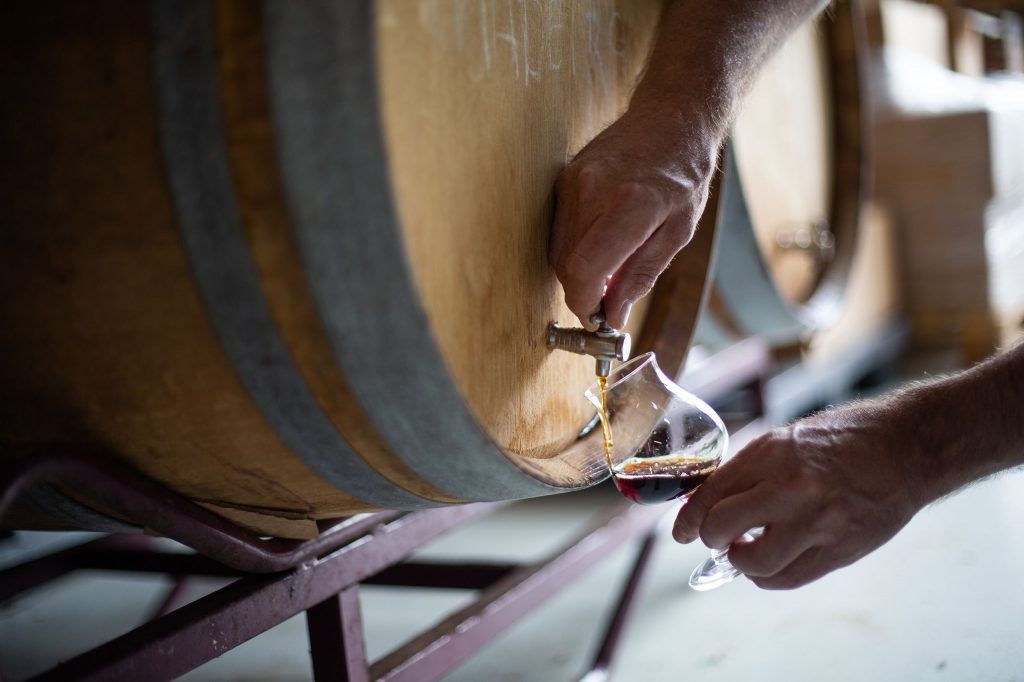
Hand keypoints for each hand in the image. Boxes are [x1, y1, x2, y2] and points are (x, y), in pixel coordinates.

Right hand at [549, 109, 717, 329]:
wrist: (671, 118)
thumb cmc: (683, 174)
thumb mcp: (678, 232)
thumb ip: (642, 275)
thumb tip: (613, 313)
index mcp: (630, 206)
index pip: (584, 270)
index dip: (585, 304)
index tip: (598, 318)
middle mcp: (593, 191)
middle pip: (566, 266)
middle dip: (583, 292)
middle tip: (608, 301)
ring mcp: (573, 182)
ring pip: (557, 251)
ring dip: (578, 272)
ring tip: (610, 271)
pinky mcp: (564, 179)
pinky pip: (559, 231)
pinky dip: (575, 249)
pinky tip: (601, 246)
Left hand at [673, 404, 924, 588]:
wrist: (907, 446)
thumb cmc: (845, 438)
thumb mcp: (788, 439)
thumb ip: (750, 471)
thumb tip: (711, 504)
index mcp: (772, 452)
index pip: (711, 494)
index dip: (688, 519)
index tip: (682, 531)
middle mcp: (790, 486)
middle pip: (723, 527)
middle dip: (711, 537)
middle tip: (717, 538)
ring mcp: (817, 522)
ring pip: (754, 562)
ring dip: (741, 561)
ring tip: (746, 550)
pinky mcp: (839, 550)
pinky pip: (788, 578)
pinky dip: (769, 576)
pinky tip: (771, 560)